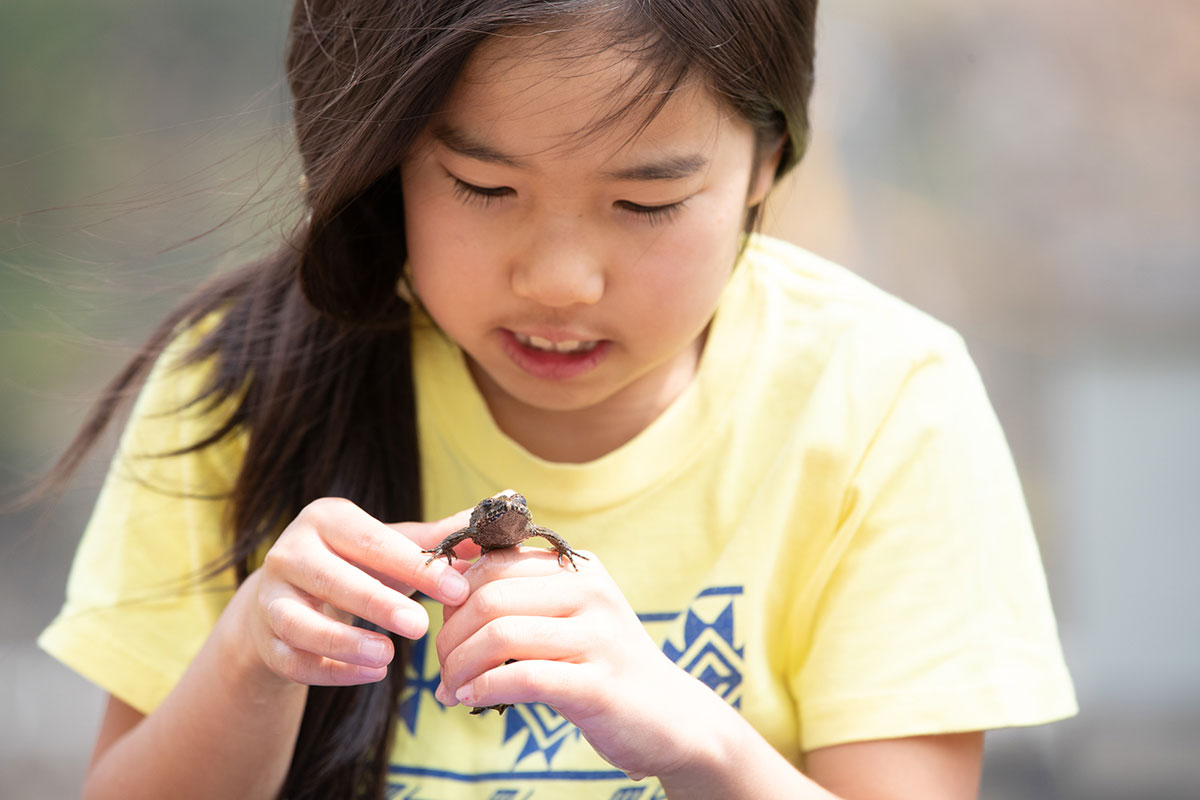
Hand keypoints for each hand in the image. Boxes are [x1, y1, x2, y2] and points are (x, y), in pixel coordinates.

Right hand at [242, 497, 475, 687]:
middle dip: (379, 604)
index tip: (459, 590)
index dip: (417, 566)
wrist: (287, 597)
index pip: (374, 542)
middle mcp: (290, 552)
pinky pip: (294, 660)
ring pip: (301, 623)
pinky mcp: (265, 639)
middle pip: (333, 579)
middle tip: (422, 627)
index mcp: (327, 519)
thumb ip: (440, 539)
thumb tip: (501, 522)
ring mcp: (270, 598)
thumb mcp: (392, 546)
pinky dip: (332, 671)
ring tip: (390, 658)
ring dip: (346, 643)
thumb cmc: (354, 565)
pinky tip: (372, 674)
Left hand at [434, 547, 729, 780]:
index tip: (445, 633)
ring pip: (500, 634)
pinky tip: (470, 700)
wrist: (671, 718)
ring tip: (451, 689)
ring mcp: (598, 637)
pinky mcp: (599, 684)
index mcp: (579, 568)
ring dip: (460, 666)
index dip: (453, 599)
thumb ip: (519, 594)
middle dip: (450, 635)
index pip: (492, 564)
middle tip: (442, 668)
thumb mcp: (567, 617)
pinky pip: (524, 678)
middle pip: (489, 596)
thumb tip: (449, 572)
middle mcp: (591, 592)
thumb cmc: (602, 666)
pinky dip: (484, 689)